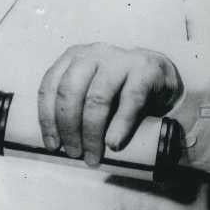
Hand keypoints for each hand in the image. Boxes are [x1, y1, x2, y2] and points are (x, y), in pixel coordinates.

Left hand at [37, 44, 182, 166]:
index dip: (47, 118)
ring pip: (97, 97)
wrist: (161, 76)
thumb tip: (59, 143)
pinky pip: (130, 100)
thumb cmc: (118, 90)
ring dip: (91, 131)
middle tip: (73, 152)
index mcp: (73, 58)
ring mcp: (120, 60)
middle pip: (69, 91)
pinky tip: (113, 143)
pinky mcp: (145, 70)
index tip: (52, 144)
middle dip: (68, 126)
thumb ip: (75, 107)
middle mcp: (93, 54)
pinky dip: (120, 125)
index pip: (50, 86)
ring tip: (92, 155)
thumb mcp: (91, 90)